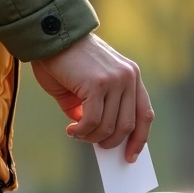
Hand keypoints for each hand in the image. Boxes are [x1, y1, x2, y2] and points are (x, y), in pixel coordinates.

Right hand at [31, 34, 153, 162]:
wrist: (49, 37)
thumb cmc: (64, 62)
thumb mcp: (88, 87)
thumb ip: (97, 108)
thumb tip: (98, 136)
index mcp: (132, 76)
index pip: (144, 114)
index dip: (139, 138)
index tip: (131, 156)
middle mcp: (128, 77)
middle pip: (128, 125)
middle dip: (111, 142)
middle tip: (96, 146)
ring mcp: (114, 80)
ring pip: (109, 126)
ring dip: (91, 138)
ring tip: (77, 134)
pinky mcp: (97, 84)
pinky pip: (92, 121)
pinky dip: (81, 132)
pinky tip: (71, 130)